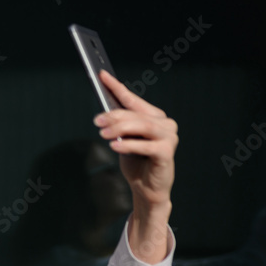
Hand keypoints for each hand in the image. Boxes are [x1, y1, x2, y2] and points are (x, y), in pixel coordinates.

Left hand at [95, 70, 177, 262]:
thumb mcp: (124, 141)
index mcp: (154, 117)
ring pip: (142, 126)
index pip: (133, 99)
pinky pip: (146, 145)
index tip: (101, 75)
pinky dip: (128, 144)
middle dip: (114, 115)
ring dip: (120, 128)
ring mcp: (169, 137)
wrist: (147, 190)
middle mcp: (165, 123)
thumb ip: (119, 127)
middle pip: (136, 114)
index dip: (117, 87)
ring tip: (102, 133)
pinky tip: (115, 145)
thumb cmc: (136, 163)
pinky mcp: (167, 152)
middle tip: (96, 120)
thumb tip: (103, 114)